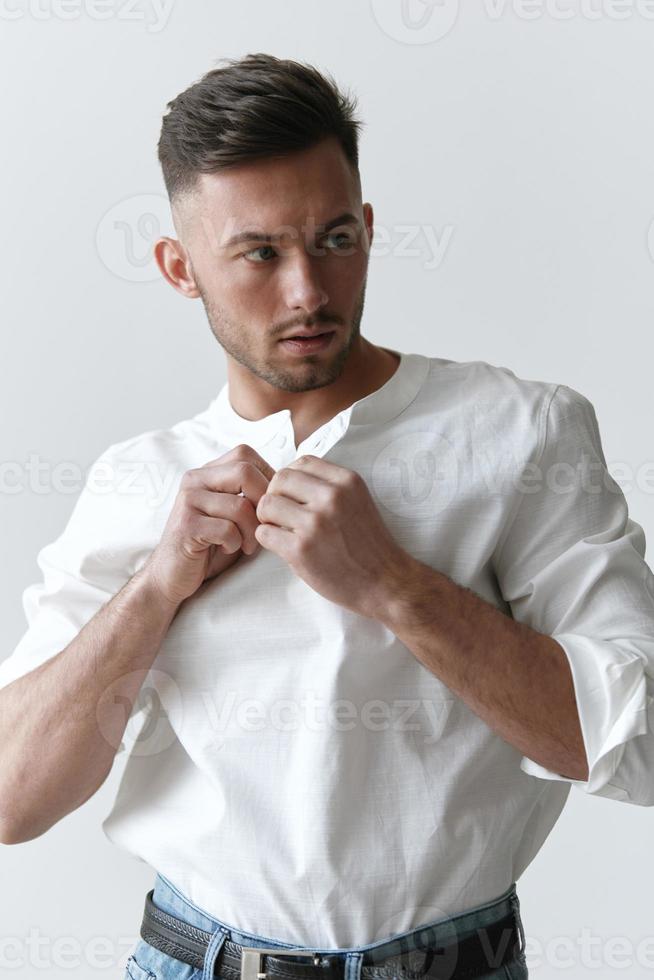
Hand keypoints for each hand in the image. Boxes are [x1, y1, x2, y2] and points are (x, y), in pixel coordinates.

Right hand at [143, 444, 274, 607]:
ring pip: (240, 504)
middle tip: (263, 525)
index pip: (245, 454)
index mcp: (207, 472)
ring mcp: (188, 501)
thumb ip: (249, 494)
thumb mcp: (232, 513)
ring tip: (246, 544)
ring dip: (251, 531)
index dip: (266, 477)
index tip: (270, 504)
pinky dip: (235, 543)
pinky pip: (227, 529)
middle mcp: (195, 480)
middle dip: (263, 501)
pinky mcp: (186, 526)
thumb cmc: (210, 545)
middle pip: (244, 471)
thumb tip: (284, 484)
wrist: (173, 575)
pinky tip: (227, 549)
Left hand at [254, 455, 411, 618]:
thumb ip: (330, 487)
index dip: (292, 478)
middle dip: (275, 495)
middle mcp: (332, 497)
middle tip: (282, 514)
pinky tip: (283, 546)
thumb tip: (288, 479)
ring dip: (268, 518)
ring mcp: (316, 523)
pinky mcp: (302, 549)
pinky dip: (268, 539)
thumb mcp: (358, 501)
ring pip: (267, 504)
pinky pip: (264, 533)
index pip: (302, 462)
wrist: (386, 582)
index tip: (294, 496)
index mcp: (347, 481)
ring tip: (281, 530)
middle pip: (280, 479)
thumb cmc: (368, 545)